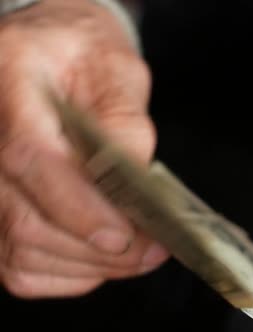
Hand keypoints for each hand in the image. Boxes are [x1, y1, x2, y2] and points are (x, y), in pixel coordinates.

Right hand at [0, 0, 167, 297]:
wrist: (50, 60)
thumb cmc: (82, 57)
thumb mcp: (116, 69)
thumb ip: (125, 120)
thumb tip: (135, 178)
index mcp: (10, 88)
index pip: (32, 160)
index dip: (79, 208)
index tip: (126, 236)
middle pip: (24, 220)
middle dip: (99, 251)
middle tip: (152, 251)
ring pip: (22, 252)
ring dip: (89, 266)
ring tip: (139, 255)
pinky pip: (20, 266)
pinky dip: (68, 274)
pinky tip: (103, 259)